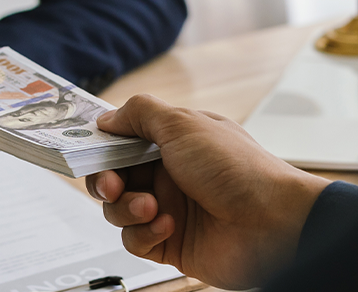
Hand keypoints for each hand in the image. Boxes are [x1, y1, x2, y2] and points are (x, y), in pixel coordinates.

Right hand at [85, 95, 331, 289]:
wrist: (273, 224)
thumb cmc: (239, 170)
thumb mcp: (183, 125)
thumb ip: (140, 115)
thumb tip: (108, 116)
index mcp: (172, 142)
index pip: (121, 142)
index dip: (101, 147)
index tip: (85, 151)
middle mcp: (169, 174)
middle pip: (113, 177)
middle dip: (105, 181)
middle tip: (113, 183)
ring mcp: (169, 208)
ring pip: (118, 210)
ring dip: (127, 208)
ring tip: (152, 207)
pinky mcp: (170, 242)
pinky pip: (134, 240)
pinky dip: (144, 233)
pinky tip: (168, 225)